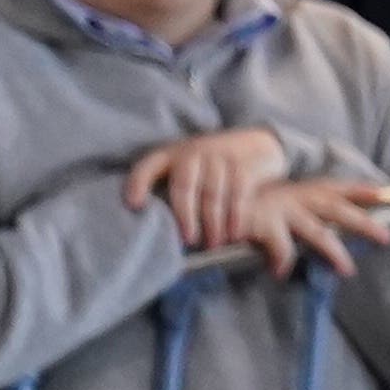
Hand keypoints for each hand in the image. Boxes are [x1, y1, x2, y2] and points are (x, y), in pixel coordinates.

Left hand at [121, 127, 292, 252]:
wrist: (256, 146)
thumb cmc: (212, 168)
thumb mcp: (186, 168)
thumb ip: (171, 187)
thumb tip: (153, 219)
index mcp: (169, 155)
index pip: (147, 167)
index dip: (138, 184)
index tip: (134, 206)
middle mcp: (192, 154)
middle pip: (184, 186)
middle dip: (186, 216)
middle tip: (188, 241)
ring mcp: (219, 158)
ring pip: (212, 194)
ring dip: (213, 223)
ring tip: (213, 244)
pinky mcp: (243, 167)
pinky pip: (238, 195)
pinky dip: (237, 217)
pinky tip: (235, 235)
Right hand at [229, 174, 389, 281]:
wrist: (202, 202)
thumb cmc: (241, 208)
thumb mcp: (274, 206)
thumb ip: (297, 216)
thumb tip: (324, 236)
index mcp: (297, 191)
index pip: (333, 188)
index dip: (357, 190)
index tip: (384, 195)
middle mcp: (292, 196)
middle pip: (336, 209)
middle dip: (363, 223)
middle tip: (387, 238)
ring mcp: (278, 209)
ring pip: (317, 232)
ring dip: (334, 252)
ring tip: (348, 271)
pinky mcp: (261, 223)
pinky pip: (281, 248)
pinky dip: (283, 262)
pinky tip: (280, 273)